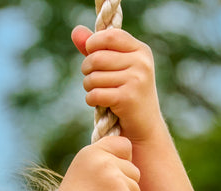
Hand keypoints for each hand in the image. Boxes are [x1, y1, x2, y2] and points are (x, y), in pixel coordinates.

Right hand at [48, 136, 142, 190]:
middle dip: (124, 186)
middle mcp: (103, 160)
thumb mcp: (81, 173)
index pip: (124, 144)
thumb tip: (127, 159)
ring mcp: (114, 178)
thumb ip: (101, 162)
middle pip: (133, 169)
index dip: (123, 160)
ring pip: (137, 188)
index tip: (111, 176)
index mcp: (91, 152)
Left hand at [72, 26, 163, 144]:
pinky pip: (96, 94)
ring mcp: (136, 80)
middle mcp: (141, 62)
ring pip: (94, 77)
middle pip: (97, 57)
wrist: (145, 129)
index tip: (90, 54)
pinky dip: (91, 99)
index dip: (93, 44)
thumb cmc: (128, 96)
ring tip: (96, 92)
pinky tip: (97, 102)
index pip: (110, 36)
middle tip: (90, 79)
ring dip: (88, 87)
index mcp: (141, 50)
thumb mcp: (117, 69)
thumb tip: (75, 31)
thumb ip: (97, 50)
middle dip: (86, 69)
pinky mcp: (128, 98)